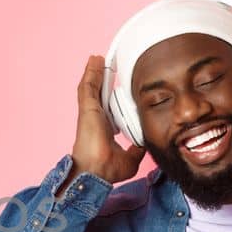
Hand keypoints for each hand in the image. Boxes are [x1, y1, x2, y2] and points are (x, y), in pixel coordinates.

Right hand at [64, 55, 145, 190]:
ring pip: (91, 87)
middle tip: (106, 66)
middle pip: (98, 94)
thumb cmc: (107, 168)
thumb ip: (136, 149)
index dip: (109, 96)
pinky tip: (94, 61)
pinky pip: (88, 86)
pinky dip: (91, 72)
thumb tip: (143, 145)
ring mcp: (90, 112)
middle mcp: (95, 118)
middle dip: (101, 79)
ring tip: (98, 59)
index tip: (116, 88)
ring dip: (95, 72)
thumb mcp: (130, 158)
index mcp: (103, 128)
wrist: (97, 171)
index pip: (106, 107)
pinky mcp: (87, 108)